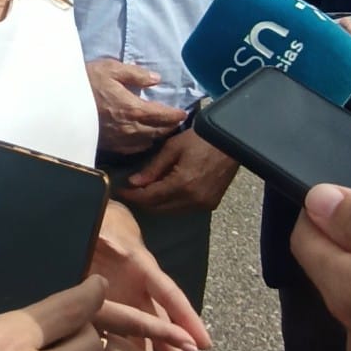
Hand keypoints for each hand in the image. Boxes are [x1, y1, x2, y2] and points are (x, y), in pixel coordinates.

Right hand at [86, 59, 181, 154]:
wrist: (60, 100)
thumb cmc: (86, 81)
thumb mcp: (111, 69)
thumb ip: (136, 74)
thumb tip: (156, 79)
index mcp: (133, 108)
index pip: (162, 115)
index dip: (175, 115)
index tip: (184, 114)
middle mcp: (129, 128)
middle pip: (157, 131)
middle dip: (169, 127)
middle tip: (176, 122)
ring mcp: (118, 139)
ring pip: (146, 142)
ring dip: (157, 136)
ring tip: (162, 130)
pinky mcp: (108, 145)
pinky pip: (132, 149)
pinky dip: (142, 144)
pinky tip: (142, 139)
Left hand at [89, 201, 210, 350]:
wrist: (86, 226)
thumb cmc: (99, 220)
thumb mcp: (104, 220)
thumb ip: (108, 230)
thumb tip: (111, 235)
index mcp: (139, 268)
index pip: (166, 293)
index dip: (183, 316)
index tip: (202, 344)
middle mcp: (136, 293)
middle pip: (159, 331)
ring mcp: (121, 311)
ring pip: (142, 348)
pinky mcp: (102, 323)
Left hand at [117, 127, 238, 212]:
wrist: (230, 141)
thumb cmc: (200, 139)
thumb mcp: (172, 148)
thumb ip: (152, 168)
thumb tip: (133, 183)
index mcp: (182, 184)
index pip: (149, 198)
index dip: (132, 196)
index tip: (120, 191)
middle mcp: (193, 200)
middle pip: (159, 208)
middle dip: (142, 201)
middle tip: (131, 191)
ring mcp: (203, 204)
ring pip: (171, 211)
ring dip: (156, 203)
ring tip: (145, 190)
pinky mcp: (210, 204)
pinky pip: (184, 208)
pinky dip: (172, 202)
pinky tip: (165, 191)